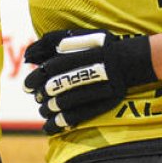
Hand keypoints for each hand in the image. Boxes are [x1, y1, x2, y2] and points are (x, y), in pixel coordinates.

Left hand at [23, 30, 156, 133]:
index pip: (51, 67)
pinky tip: (50, 126)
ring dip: (48, 109)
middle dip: (41, 94)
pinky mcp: (106, 102)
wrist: (134, 60)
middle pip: (57, 85)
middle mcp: (91, 68)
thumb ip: (53, 42)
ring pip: (66, 102)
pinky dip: (60, 123)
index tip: (27, 85)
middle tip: (37, 97)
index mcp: (83, 51)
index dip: (35, 78)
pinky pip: (78, 116)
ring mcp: (100, 86)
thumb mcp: (81, 36)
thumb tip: (28, 55)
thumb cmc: (101, 47)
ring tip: (43, 110)